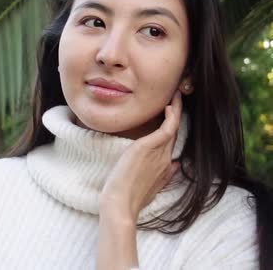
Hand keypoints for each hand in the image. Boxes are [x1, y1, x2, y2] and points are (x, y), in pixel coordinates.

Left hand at [99, 90, 182, 222]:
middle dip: (178, 114)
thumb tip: (175, 166)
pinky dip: (171, 116)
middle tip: (177, 96)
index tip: (172, 113)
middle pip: (175, 131)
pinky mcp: (149, 147)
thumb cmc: (130, 197)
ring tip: (176, 94)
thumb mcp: (150, 185)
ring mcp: (160, 153)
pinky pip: (167, 127)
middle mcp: (166, 158)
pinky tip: (170, 105)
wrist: (121, 203)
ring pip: (173, 126)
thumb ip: (164, 175)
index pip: (171, 141)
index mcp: (165, 166)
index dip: (173, 126)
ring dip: (176, 109)